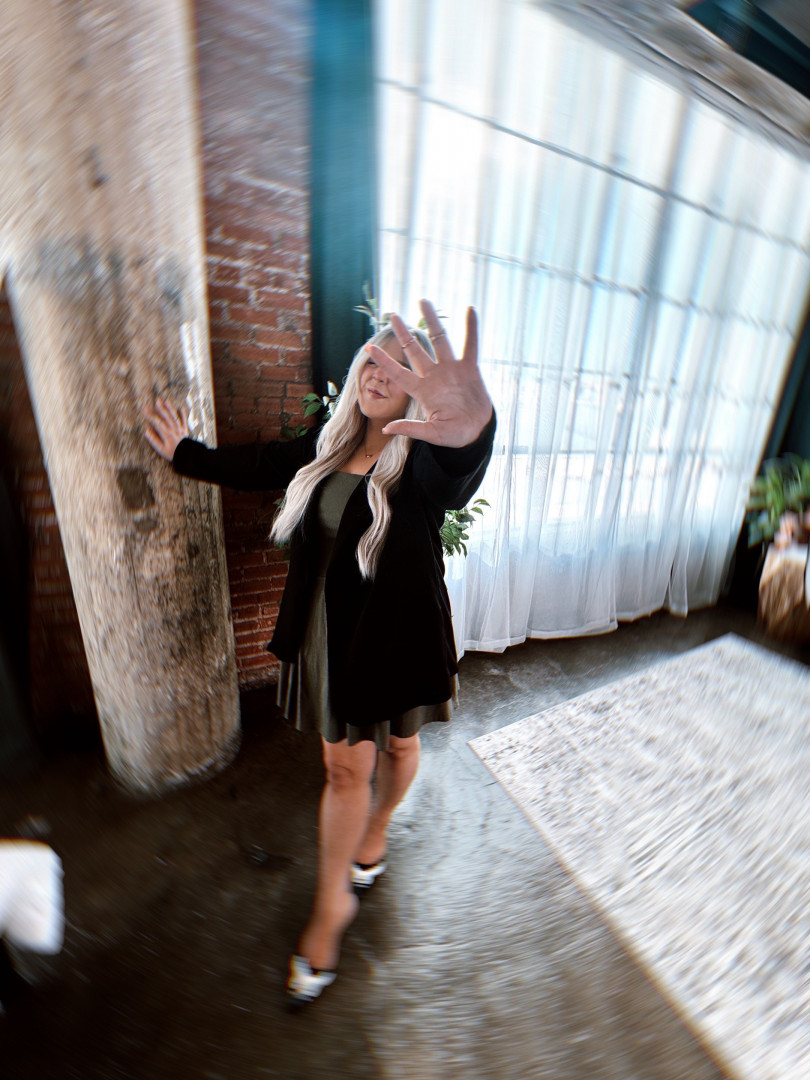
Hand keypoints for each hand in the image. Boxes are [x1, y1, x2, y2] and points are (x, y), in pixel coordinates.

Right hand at [143, 396, 189, 460]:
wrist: (188, 455)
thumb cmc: (173, 453)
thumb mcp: (161, 449)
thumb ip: (154, 440)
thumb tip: (147, 431)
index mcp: (167, 433)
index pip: (157, 422)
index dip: (151, 415)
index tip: (145, 409)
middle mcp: (174, 429)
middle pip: (167, 416)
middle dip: (161, 408)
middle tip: (157, 400)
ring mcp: (180, 428)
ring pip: (175, 416)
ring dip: (171, 408)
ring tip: (167, 400)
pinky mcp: (185, 429)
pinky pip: (184, 420)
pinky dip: (183, 414)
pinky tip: (181, 408)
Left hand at [366, 299, 492, 447]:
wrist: (477, 433)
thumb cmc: (453, 435)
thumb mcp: (431, 434)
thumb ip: (410, 429)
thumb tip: (385, 429)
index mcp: (422, 391)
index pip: (398, 373)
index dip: (384, 361)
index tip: (368, 347)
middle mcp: (434, 376)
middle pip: (415, 350)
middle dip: (404, 333)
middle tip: (393, 315)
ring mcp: (452, 370)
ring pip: (440, 340)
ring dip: (432, 321)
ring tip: (424, 301)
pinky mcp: (470, 369)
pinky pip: (471, 345)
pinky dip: (471, 328)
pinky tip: (470, 310)